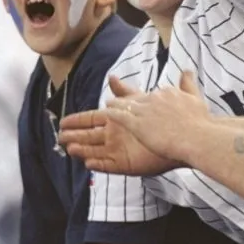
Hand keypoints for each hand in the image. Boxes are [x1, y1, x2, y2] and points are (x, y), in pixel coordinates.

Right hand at [59, 76, 184, 175]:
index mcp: (118, 121)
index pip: (93, 120)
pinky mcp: (127, 164)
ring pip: (95, 151)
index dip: (78, 121)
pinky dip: (98, 164)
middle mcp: (116, 136)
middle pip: (89, 137)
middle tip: (59, 138)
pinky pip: (109, 165)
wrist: (184, 136)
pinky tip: (87, 163)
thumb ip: (125, 92)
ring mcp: (121, 151)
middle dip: (74, 137)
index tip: (63, 122)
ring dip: (82, 150)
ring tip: (69, 149)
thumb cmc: (165, 119)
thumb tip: (111, 78)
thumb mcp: (143, 101)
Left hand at [106, 72, 210, 161]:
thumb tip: (187, 70)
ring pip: (125, 105)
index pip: (153, 94)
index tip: (142, 103)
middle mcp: (155, 98)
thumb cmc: (200, 123)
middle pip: (137, 98)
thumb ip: (189, 84)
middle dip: (127, 101)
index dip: (146, 100)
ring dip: (115, 105)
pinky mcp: (137, 124)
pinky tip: (106, 114)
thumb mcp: (196, 98)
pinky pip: (120, 116)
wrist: (198, 137)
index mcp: (168, 93)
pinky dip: (112, 114)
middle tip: (118, 102)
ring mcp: (145, 110)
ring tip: (108, 105)